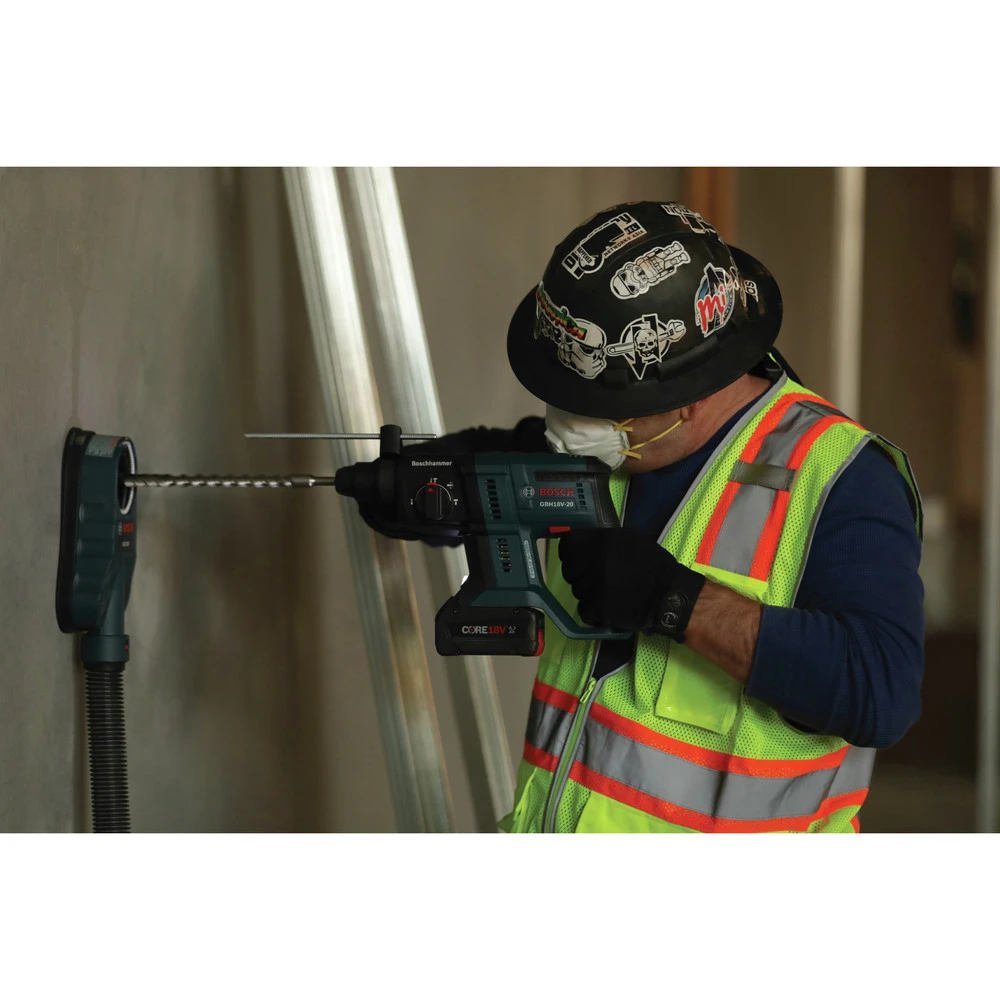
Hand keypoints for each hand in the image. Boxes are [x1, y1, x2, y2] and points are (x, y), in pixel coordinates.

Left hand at [558, 528, 686, 632]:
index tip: (576, 556)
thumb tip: (587, 542)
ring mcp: (592, 586)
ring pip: (576, 590)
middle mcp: (592, 561)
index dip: (570, 551)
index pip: (567, 544)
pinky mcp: (596, 607)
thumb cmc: (653, 565)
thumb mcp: (631, 539)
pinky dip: (593, 612)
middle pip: (569, 569)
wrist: (667, 594)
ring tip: (608, 592)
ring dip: (588, 593)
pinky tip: (608, 606)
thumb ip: (605, 539)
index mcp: (600, 541)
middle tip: (596, 578)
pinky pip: (584, 610)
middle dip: (579, 574)